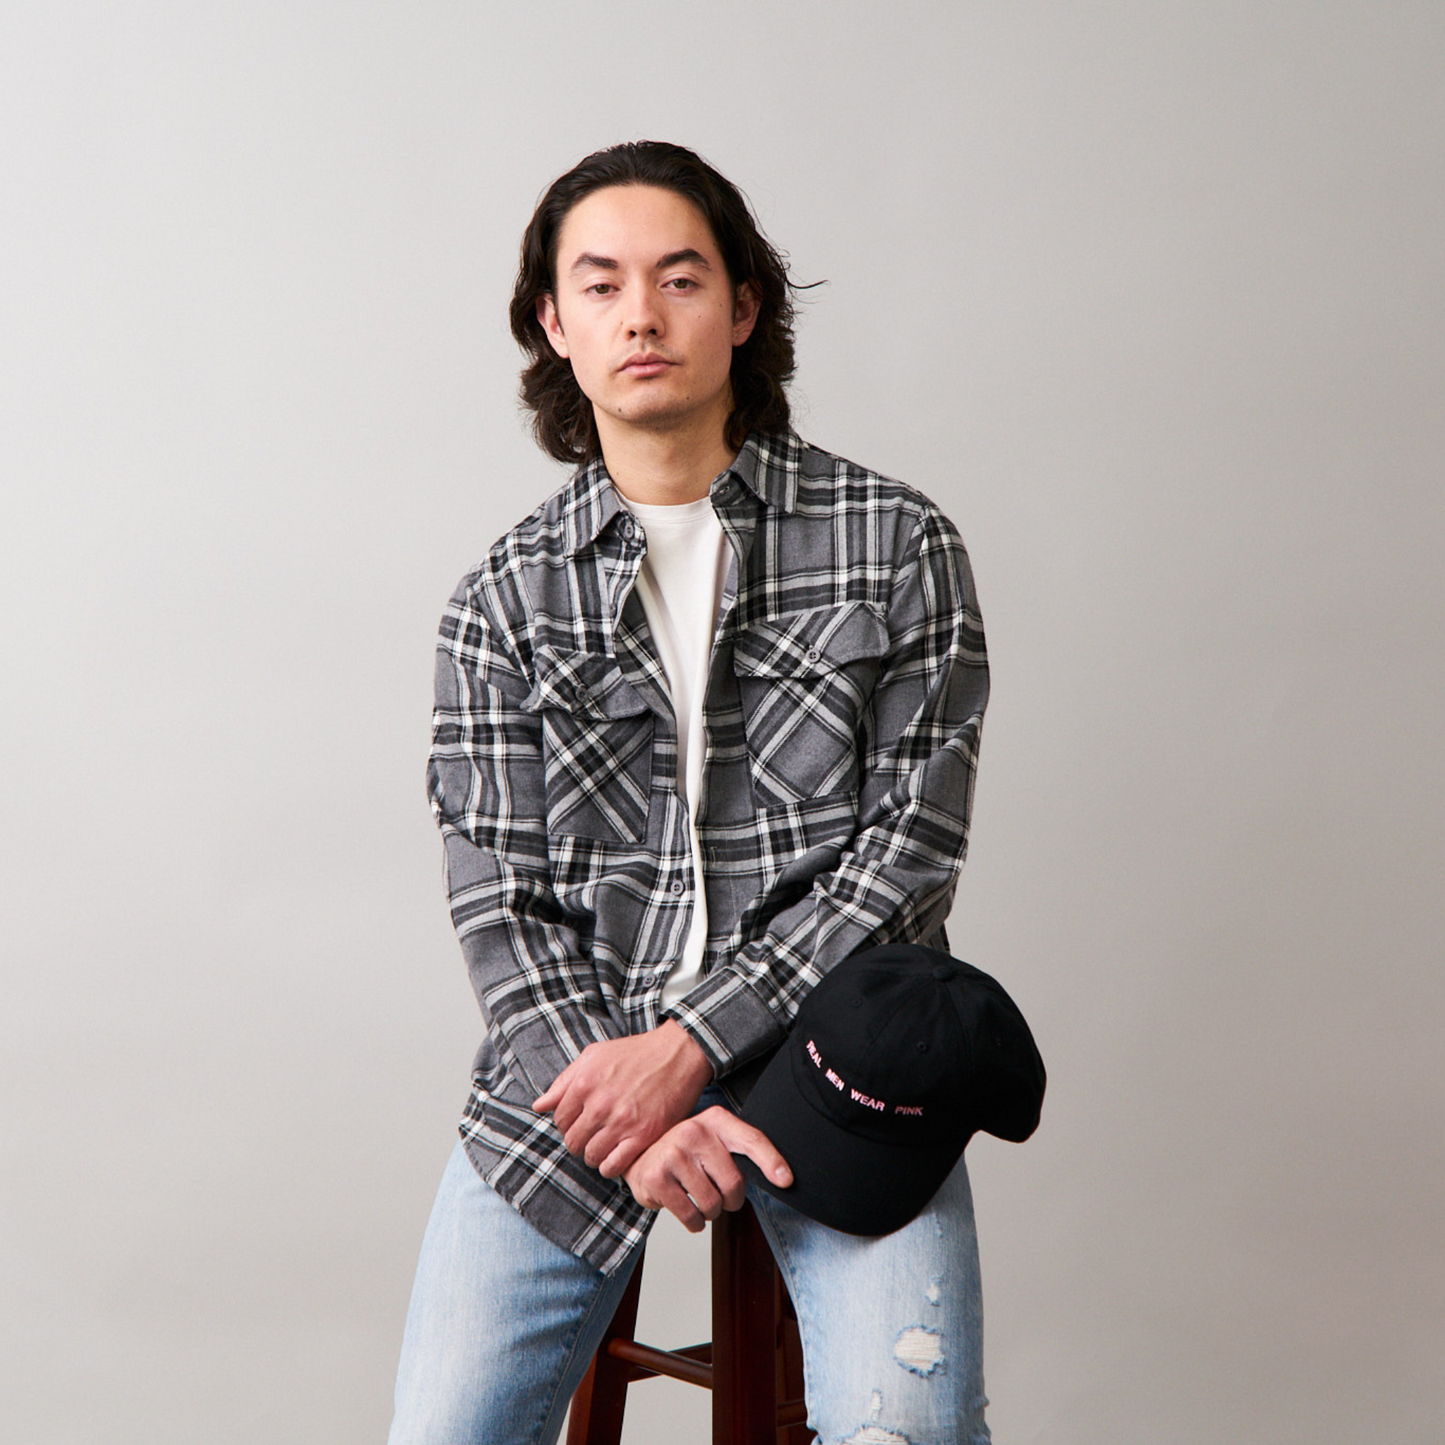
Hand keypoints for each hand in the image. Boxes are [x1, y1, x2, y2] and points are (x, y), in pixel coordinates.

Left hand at [532, 1021, 713, 1178]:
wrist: (678, 1053)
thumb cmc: (636, 1053)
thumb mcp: (594, 1056)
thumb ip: (564, 1081)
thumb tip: (539, 1106)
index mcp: (584, 1083)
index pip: (559, 1121)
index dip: (569, 1124)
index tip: (582, 1122)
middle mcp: (599, 1104)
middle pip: (573, 1142)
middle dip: (580, 1141)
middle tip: (594, 1134)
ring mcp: (621, 1122)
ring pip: (591, 1157)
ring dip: (596, 1154)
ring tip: (607, 1144)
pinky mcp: (643, 1136)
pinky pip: (613, 1167)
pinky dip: (611, 1167)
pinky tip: (617, 1155)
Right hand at [623, 1106, 792, 1232]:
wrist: (639, 1156)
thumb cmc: (686, 1152)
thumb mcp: (713, 1140)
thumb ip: (741, 1152)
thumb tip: (782, 1177)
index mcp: (715, 1120)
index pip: (751, 1140)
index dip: (771, 1161)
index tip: (786, 1180)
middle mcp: (694, 1132)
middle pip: (734, 1184)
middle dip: (731, 1200)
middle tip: (719, 1195)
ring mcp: (673, 1153)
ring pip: (712, 1204)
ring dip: (710, 1213)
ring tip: (698, 1199)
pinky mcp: (656, 1178)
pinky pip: (691, 1216)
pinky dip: (694, 1223)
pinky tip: (687, 1209)